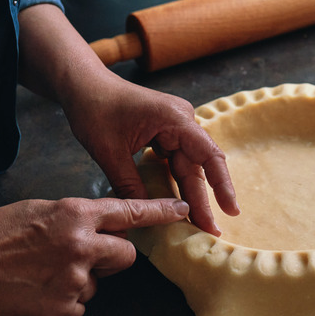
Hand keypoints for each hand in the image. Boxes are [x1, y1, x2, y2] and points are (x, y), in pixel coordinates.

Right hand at [0, 197, 188, 315]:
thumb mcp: (40, 210)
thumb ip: (75, 218)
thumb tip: (97, 228)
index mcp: (75, 214)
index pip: (129, 211)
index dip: (160, 211)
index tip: (182, 210)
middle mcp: (82, 245)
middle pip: (125, 254)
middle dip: (112, 256)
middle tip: (82, 257)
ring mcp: (74, 279)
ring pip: (98, 282)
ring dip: (80, 280)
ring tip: (44, 275)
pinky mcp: (64, 308)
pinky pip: (80, 306)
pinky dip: (64, 303)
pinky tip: (39, 292)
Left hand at [62, 75, 237, 235]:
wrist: (83, 84)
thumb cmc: (95, 108)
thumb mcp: (109, 151)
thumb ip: (129, 184)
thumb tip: (144, 216)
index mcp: (174, 119)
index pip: (208, 155)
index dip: (221, 184)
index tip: (231, 210)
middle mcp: (181, 121)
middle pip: (197, 166)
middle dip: (203, 200)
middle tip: (210, 231)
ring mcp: (175, 127)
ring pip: (187, 167)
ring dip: (192, 195)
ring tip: (200, 224)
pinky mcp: (165, 133)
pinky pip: (176, 162)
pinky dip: (178, 184)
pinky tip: (182, 205)